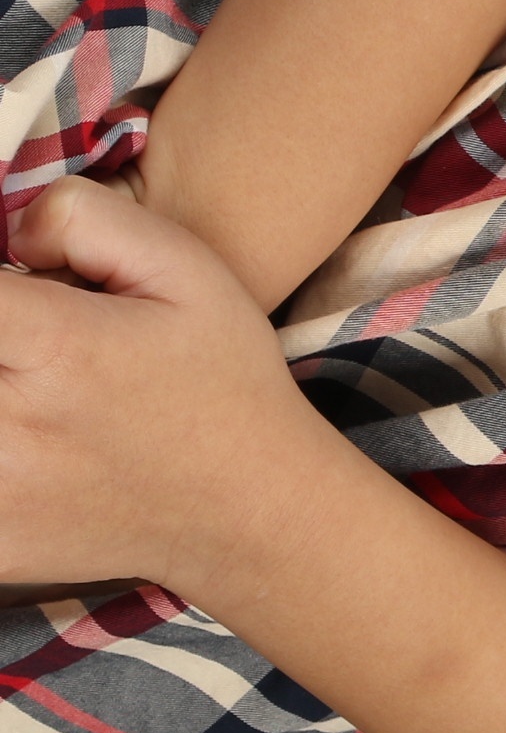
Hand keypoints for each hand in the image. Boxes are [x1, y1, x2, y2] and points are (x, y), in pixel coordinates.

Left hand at [0, 178, 328, 589]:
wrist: (254, 512)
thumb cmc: (220, 381)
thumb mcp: (188, 268)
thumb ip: (85, 220)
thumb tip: (7, 229)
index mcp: (58, 347)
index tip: (8, 291)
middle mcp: (11, 426)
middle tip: (21, 346)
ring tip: (24, 386)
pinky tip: (23, 443)